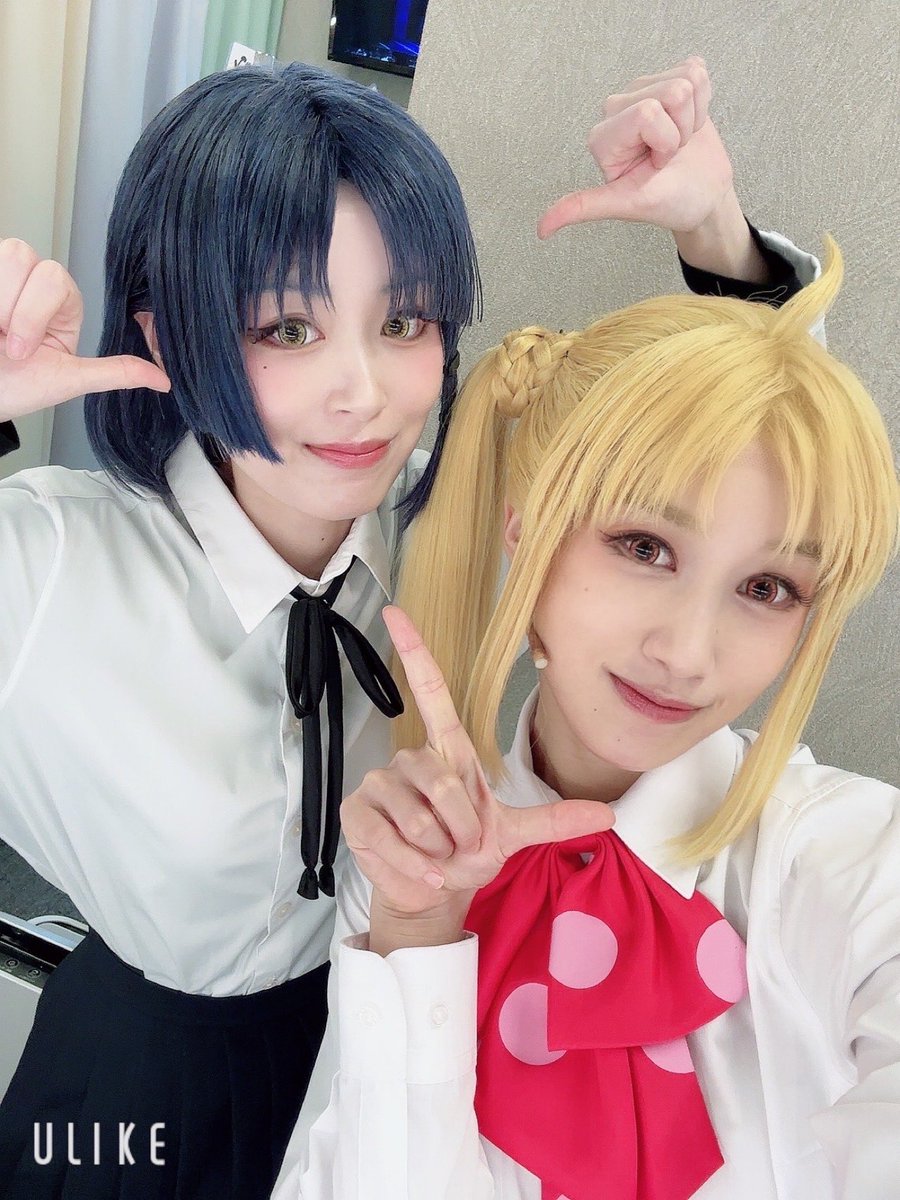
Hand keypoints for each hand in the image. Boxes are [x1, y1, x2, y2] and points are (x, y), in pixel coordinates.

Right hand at [0, 238, 169, 422]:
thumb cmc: (10, 386)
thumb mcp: (67, 381)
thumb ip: (113, 373)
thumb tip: (162, 380)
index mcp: (58, 304)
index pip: (56, 278)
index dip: (36, 313)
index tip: (23, 351)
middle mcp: (30, 282)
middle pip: (32, 259)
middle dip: (20, 311)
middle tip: (9, 347)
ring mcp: (2, 276)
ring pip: (11, 252)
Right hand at [342, 606, 614, 951]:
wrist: (432, 891)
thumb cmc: (466, 851)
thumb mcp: (513, 834)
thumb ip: (555, 820)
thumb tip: (609, 815)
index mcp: (449, 752)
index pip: (431, 693)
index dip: (414, 653)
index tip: (395, 613)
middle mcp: (412, 759)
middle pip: (443, 782)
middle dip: (462, 829)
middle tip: (461, 848)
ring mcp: (381, 783)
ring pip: (417, 817)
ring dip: (437, 851)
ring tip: (438, 858)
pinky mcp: (358, 813)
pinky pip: (387, 837)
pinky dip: (410, 865)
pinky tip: (419, 871)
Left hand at [538, 57, 734, 238]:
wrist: (703, 195)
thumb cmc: (669, 200)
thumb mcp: (625, 205)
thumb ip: (584, 207)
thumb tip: (542, 229)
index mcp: (602, 137)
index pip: (648, 113)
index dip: (664, 142)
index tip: (656, 164)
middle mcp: (617, 108)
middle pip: (671, 93)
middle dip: (679, 129)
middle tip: (669, 155)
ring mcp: (643, 89)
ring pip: (686, 81)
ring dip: (692, 118)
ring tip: (679, 142)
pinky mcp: (668, 78)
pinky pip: (697, 72)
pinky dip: (703, 104)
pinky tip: (689, 125)